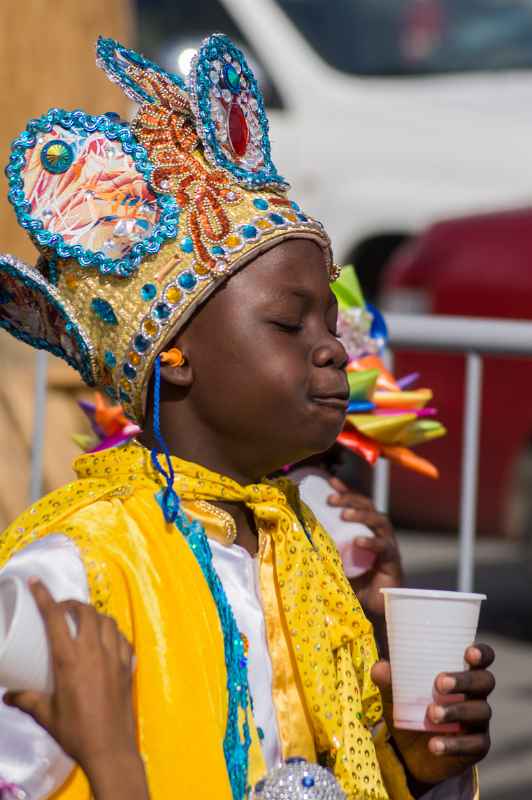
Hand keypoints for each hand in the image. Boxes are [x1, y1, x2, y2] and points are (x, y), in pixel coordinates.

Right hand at [3, 580, 148, 799]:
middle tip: (62, 610)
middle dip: (73, 604)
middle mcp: (95, 651)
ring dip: (96, 616)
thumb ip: (27, 700)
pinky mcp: (129, 666)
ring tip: (85, 622)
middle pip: (86, 611)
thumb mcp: (46, 716)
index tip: (36, 583)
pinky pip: (123, 639)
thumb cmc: (76, 732)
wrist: (110, 749)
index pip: (55, 618)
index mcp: (70, 659)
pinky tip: (108, 642)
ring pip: (108, 621)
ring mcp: (115, 657)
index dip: (45, 596)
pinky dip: (114, 634)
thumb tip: (7, 694)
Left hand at [327, 477, 402, 614]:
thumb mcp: (332, 562)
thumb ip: (322, 550)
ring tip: (345, 515)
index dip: (345, 492)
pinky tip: (359, 542)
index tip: (330, 482)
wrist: (370, 610)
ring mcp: (387, 546)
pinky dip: (371, 542)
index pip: (356, 504)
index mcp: (363, 530)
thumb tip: (297, 537)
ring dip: (362, 515)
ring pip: (379, 521)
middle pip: (368, 506)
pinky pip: (384, 547)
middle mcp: (377, 533)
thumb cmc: (351, 584)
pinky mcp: (392, 561)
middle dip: (350, 499)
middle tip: (332, 500)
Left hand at [372, 644, 494, 784]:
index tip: (469, 652)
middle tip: (440, 683)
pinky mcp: (477, 747)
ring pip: (480, 711)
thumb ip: (389, 679)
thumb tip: (379, 668)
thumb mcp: (396, 693)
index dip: (481, 653)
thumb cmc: (410, 709)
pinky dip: (453, 745)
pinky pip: (473, 745)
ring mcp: (479, 721)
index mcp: (462, 672)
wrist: (409, 753)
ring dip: (456, 711)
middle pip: (484, 681)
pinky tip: (434, 745)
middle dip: (464, 680)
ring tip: (432, 714)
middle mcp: (476, 694)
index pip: (482, 657)